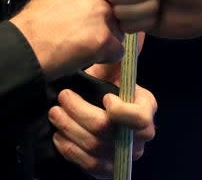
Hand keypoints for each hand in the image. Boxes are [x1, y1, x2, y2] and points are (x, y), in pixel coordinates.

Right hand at [10, 0, 122, 76]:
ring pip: (121, 29)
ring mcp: (102, 12)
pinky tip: (83, 54)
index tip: (88, 13)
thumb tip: (104, 0)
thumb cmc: (36, 21)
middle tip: (83, 30)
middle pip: (120, 7)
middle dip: (108, 21)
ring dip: (106, 39)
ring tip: (80, 42)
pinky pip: (117, 51)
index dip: (104, 3)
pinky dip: (105, 57)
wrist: (22, 46)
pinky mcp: (104, 37)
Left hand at [49, 59, 157, 177]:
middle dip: (80, 113)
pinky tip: (58, 134)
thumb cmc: (103, 81)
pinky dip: (69, 149)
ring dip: (69, 128)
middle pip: (107, 131)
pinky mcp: (108, 169)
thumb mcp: (111, 64)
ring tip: (55, 112)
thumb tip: (116, 35)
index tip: (104, 97)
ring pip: (93, 148)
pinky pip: (88, 165)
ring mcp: (124, 155)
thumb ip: (113, 52)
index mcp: (146, 107)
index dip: (120, 111)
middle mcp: (140, 136)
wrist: (96, 102)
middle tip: (63, 97)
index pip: (140, 118)